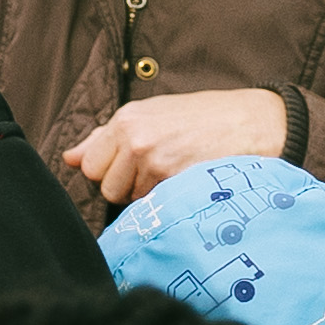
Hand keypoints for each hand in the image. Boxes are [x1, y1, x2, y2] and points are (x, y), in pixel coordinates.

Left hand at [59, 89, 291, 205]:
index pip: (89, 167)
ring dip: (150, 197)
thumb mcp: (152, 116)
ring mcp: (154, 162)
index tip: (135, 166)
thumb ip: (105, 138)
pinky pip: (154, 208)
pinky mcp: (175, 182)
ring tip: (177, 174)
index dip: (111, 172)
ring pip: (130, 202)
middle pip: (106, 189)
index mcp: (125, 120)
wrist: (256, 123)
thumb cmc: (204, 119)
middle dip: (128, 188)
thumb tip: (68, 158)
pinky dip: (169, 203)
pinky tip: (188, 183)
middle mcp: (134, 140)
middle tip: (160, 170)